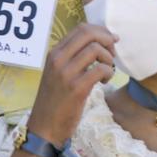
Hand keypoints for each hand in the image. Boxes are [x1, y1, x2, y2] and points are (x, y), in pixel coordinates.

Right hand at [26, 24, 117, 145]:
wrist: (44, 127)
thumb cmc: (56, 99)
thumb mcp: (59, 72)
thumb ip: (74, 56)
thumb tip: (101, 40)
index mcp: (54, 54)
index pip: (81, 29)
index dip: (101, 31)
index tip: (110, 41)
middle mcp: (58, 60)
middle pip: (89, 34)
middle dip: (107, 40)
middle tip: (112, 54)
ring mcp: (66, 73)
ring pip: (96, 49)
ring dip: (109, 59)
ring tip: (106, 71)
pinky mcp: (76, 88)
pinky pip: (101, 69)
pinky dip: (109, 73)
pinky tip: (103, 82)